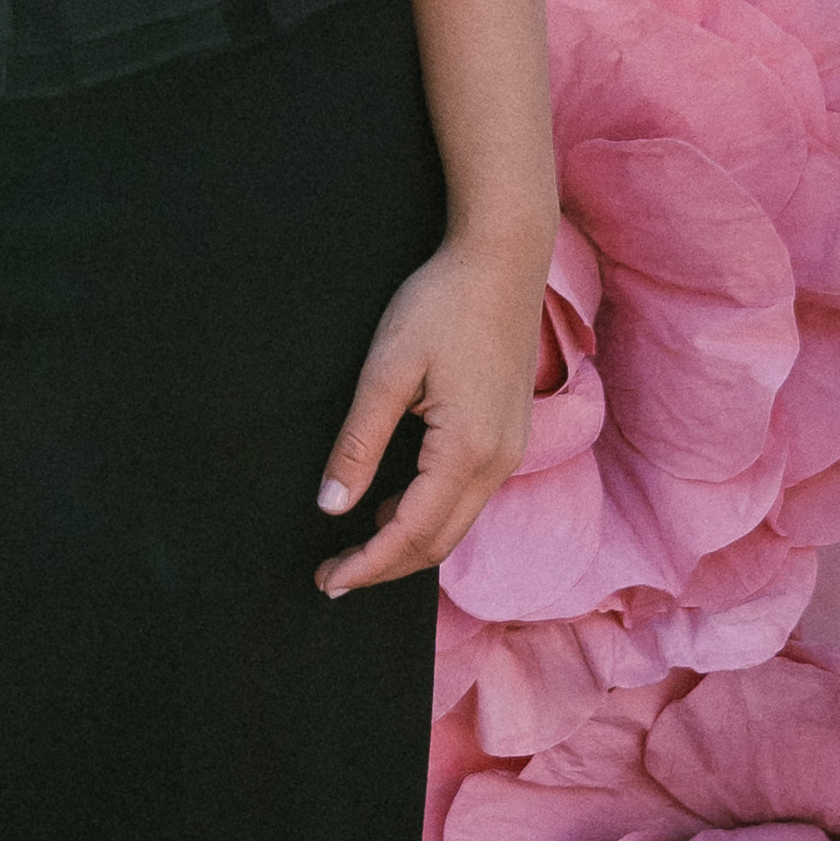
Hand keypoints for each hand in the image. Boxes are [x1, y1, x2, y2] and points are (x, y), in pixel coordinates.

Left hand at [312, 231, 550, 599]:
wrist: (504, 259)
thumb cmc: (442, 303)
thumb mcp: (386, 371)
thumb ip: (359, 444)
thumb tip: (331, 507)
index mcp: (468, 450)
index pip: (411, 532)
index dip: (367, 564)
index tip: (328, 582)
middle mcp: (499, 462)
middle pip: (439, 542)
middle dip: (385, 566)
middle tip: (333, 577)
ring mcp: (511, 451)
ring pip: (456, 523)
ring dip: (407, 543)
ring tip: (355, 549)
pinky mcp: (509, 436)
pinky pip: (467, 497)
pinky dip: (429, 514)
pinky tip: (391, 507)